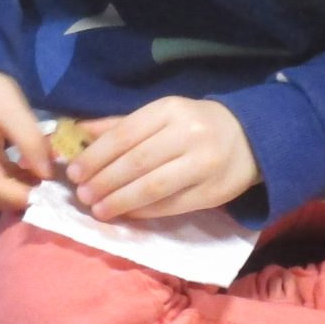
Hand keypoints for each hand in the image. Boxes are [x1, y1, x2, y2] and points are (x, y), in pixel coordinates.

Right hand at [0, 70, 51, 210]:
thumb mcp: (12, 108)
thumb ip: (31, 142)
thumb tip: (48, 174)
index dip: (23, 195)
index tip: (53, 193)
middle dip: (22, 196)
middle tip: (54, 188)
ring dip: (16, 191)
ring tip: (45, 180)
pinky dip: (9, 182)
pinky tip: (30, 173)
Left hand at [69, 97, 257, 220]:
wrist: (250, 139)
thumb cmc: (195, 125)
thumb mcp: (162, 115)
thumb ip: (121, 124)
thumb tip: (80, 133)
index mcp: (171, 109)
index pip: (125, 135)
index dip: (96, 156)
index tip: (74, 171)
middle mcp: (188, 134)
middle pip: (137, 162)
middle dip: (104, 181)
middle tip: (82, 194)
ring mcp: (203, 164)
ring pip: (153, 187)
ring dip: (120, 200)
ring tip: (98, 209)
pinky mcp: (213, 192)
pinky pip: (171, 206)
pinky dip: (144, 212)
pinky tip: (125, 214)